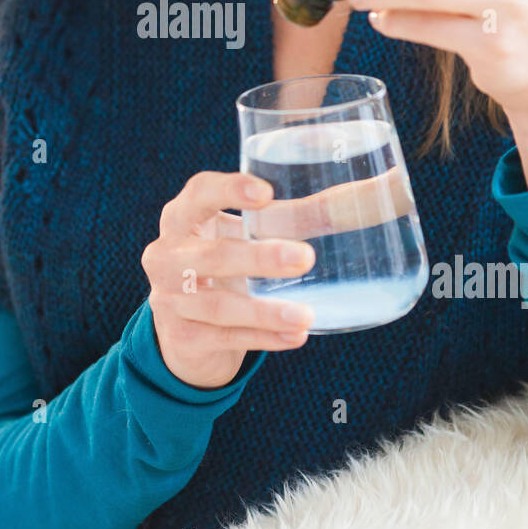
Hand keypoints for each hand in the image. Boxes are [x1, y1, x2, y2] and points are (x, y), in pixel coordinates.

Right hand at [141, 172, 315, 389]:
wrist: (187, 329)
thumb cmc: (225, 266)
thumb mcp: (246, 236)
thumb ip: (293, 217)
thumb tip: (360, 199)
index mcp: (182, 217)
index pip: (199, 193)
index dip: (229, 190)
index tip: (267, 194)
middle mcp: (167, 255)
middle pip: (213, 254)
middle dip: (259, 257)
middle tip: (305, 258)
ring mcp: (168, 299)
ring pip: (218, 306)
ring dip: (265, 311)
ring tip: (306, 315)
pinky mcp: (182, 338)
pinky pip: (226, 338)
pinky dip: (263, 338)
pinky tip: (295, 337)